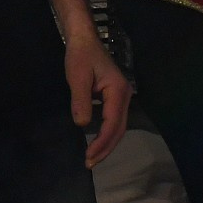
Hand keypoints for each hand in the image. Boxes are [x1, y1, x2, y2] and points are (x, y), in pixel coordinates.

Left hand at [64, 29, 132, 166]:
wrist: (84, 39)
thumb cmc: (80, 56)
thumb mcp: (77, 77)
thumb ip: (80, 100)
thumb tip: (82, 124)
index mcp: (118, 91)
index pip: (112, 123)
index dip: (102, 142)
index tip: (89, 156)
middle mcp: (125, 95)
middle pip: (119, 129)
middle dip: (106, 147)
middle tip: (90, 163)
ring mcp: (122, 96)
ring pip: (118, 126)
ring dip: (107, 142)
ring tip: (93, 157)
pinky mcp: (115, 97)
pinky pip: (114, 120)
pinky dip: (107, 133)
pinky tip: (97, 141)